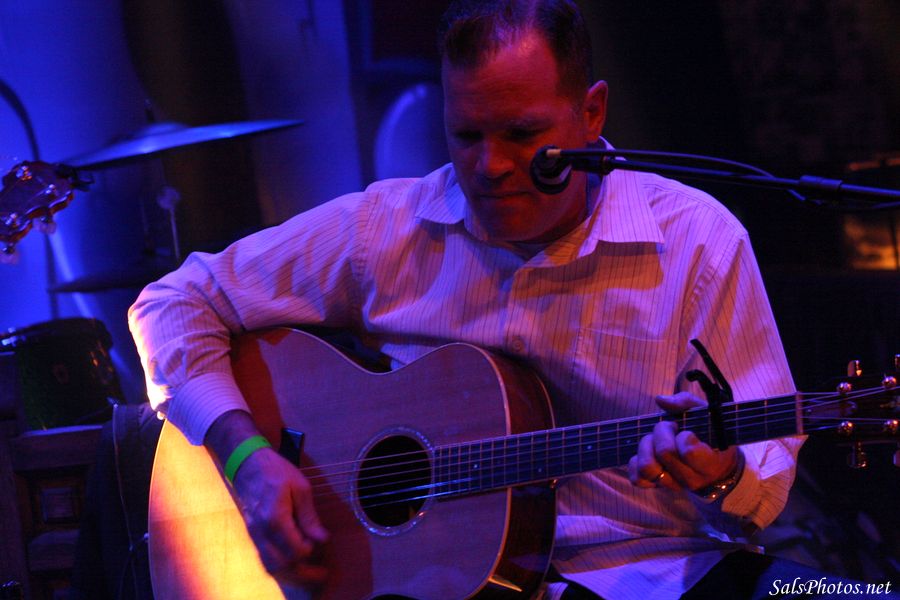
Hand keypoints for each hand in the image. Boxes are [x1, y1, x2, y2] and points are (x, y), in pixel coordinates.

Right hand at [231, 447, 328, 585]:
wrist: (247, 463)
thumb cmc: (276, 470)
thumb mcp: (300, 487)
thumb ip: (310, 516)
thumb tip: (322, 538)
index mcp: (275, 518)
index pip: (295, 549)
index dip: (310, 550)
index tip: (318, 540)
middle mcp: (262, 531)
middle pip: (282, 565)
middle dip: (303, 573)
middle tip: (321, 573)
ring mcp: (254, 534)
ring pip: (270, 565)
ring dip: (290, 573)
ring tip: (308, 572)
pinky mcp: (251, 533)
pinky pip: (264, 557)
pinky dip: (278, 565)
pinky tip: (291, 562)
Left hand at [627, 392, 737, 492]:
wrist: (715, 469)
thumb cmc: (710, 436)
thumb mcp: (707, 415)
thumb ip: (687, 403)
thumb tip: (660, 400)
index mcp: (709, 463)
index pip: (688, 452)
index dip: (684, 436)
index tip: (688, 432)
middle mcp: (691, 479)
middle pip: (664, 453)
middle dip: (663, 432)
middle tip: (670, 427)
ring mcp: (672, 485)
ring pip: (647, 467)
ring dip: (647, 447)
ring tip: (655, 440)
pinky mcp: (656, 486)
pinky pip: (637, 478)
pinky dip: (637, 462)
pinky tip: (648, 452)